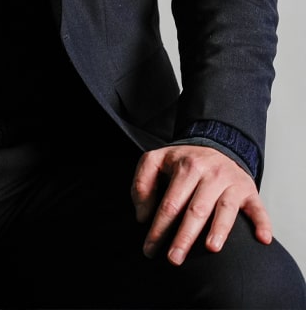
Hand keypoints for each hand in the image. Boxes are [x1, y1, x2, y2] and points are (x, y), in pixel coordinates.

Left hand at [131, 144, 271, 265]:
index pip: (170, 203)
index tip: (150, 248)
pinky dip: (262, 223)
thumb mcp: (157, 160)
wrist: (218, 144)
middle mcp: (210, 174)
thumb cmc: (184, 161)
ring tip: (211, 248)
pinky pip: (258, 207)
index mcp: (187, 167)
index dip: (159, 227)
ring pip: (225, 208)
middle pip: (196, 209)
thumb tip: (142, 215)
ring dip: (219, 229)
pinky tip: (263, 239)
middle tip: (174, 259)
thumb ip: (141, 182)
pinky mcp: (249, 190)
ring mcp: (231, 182)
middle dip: (184, 236)